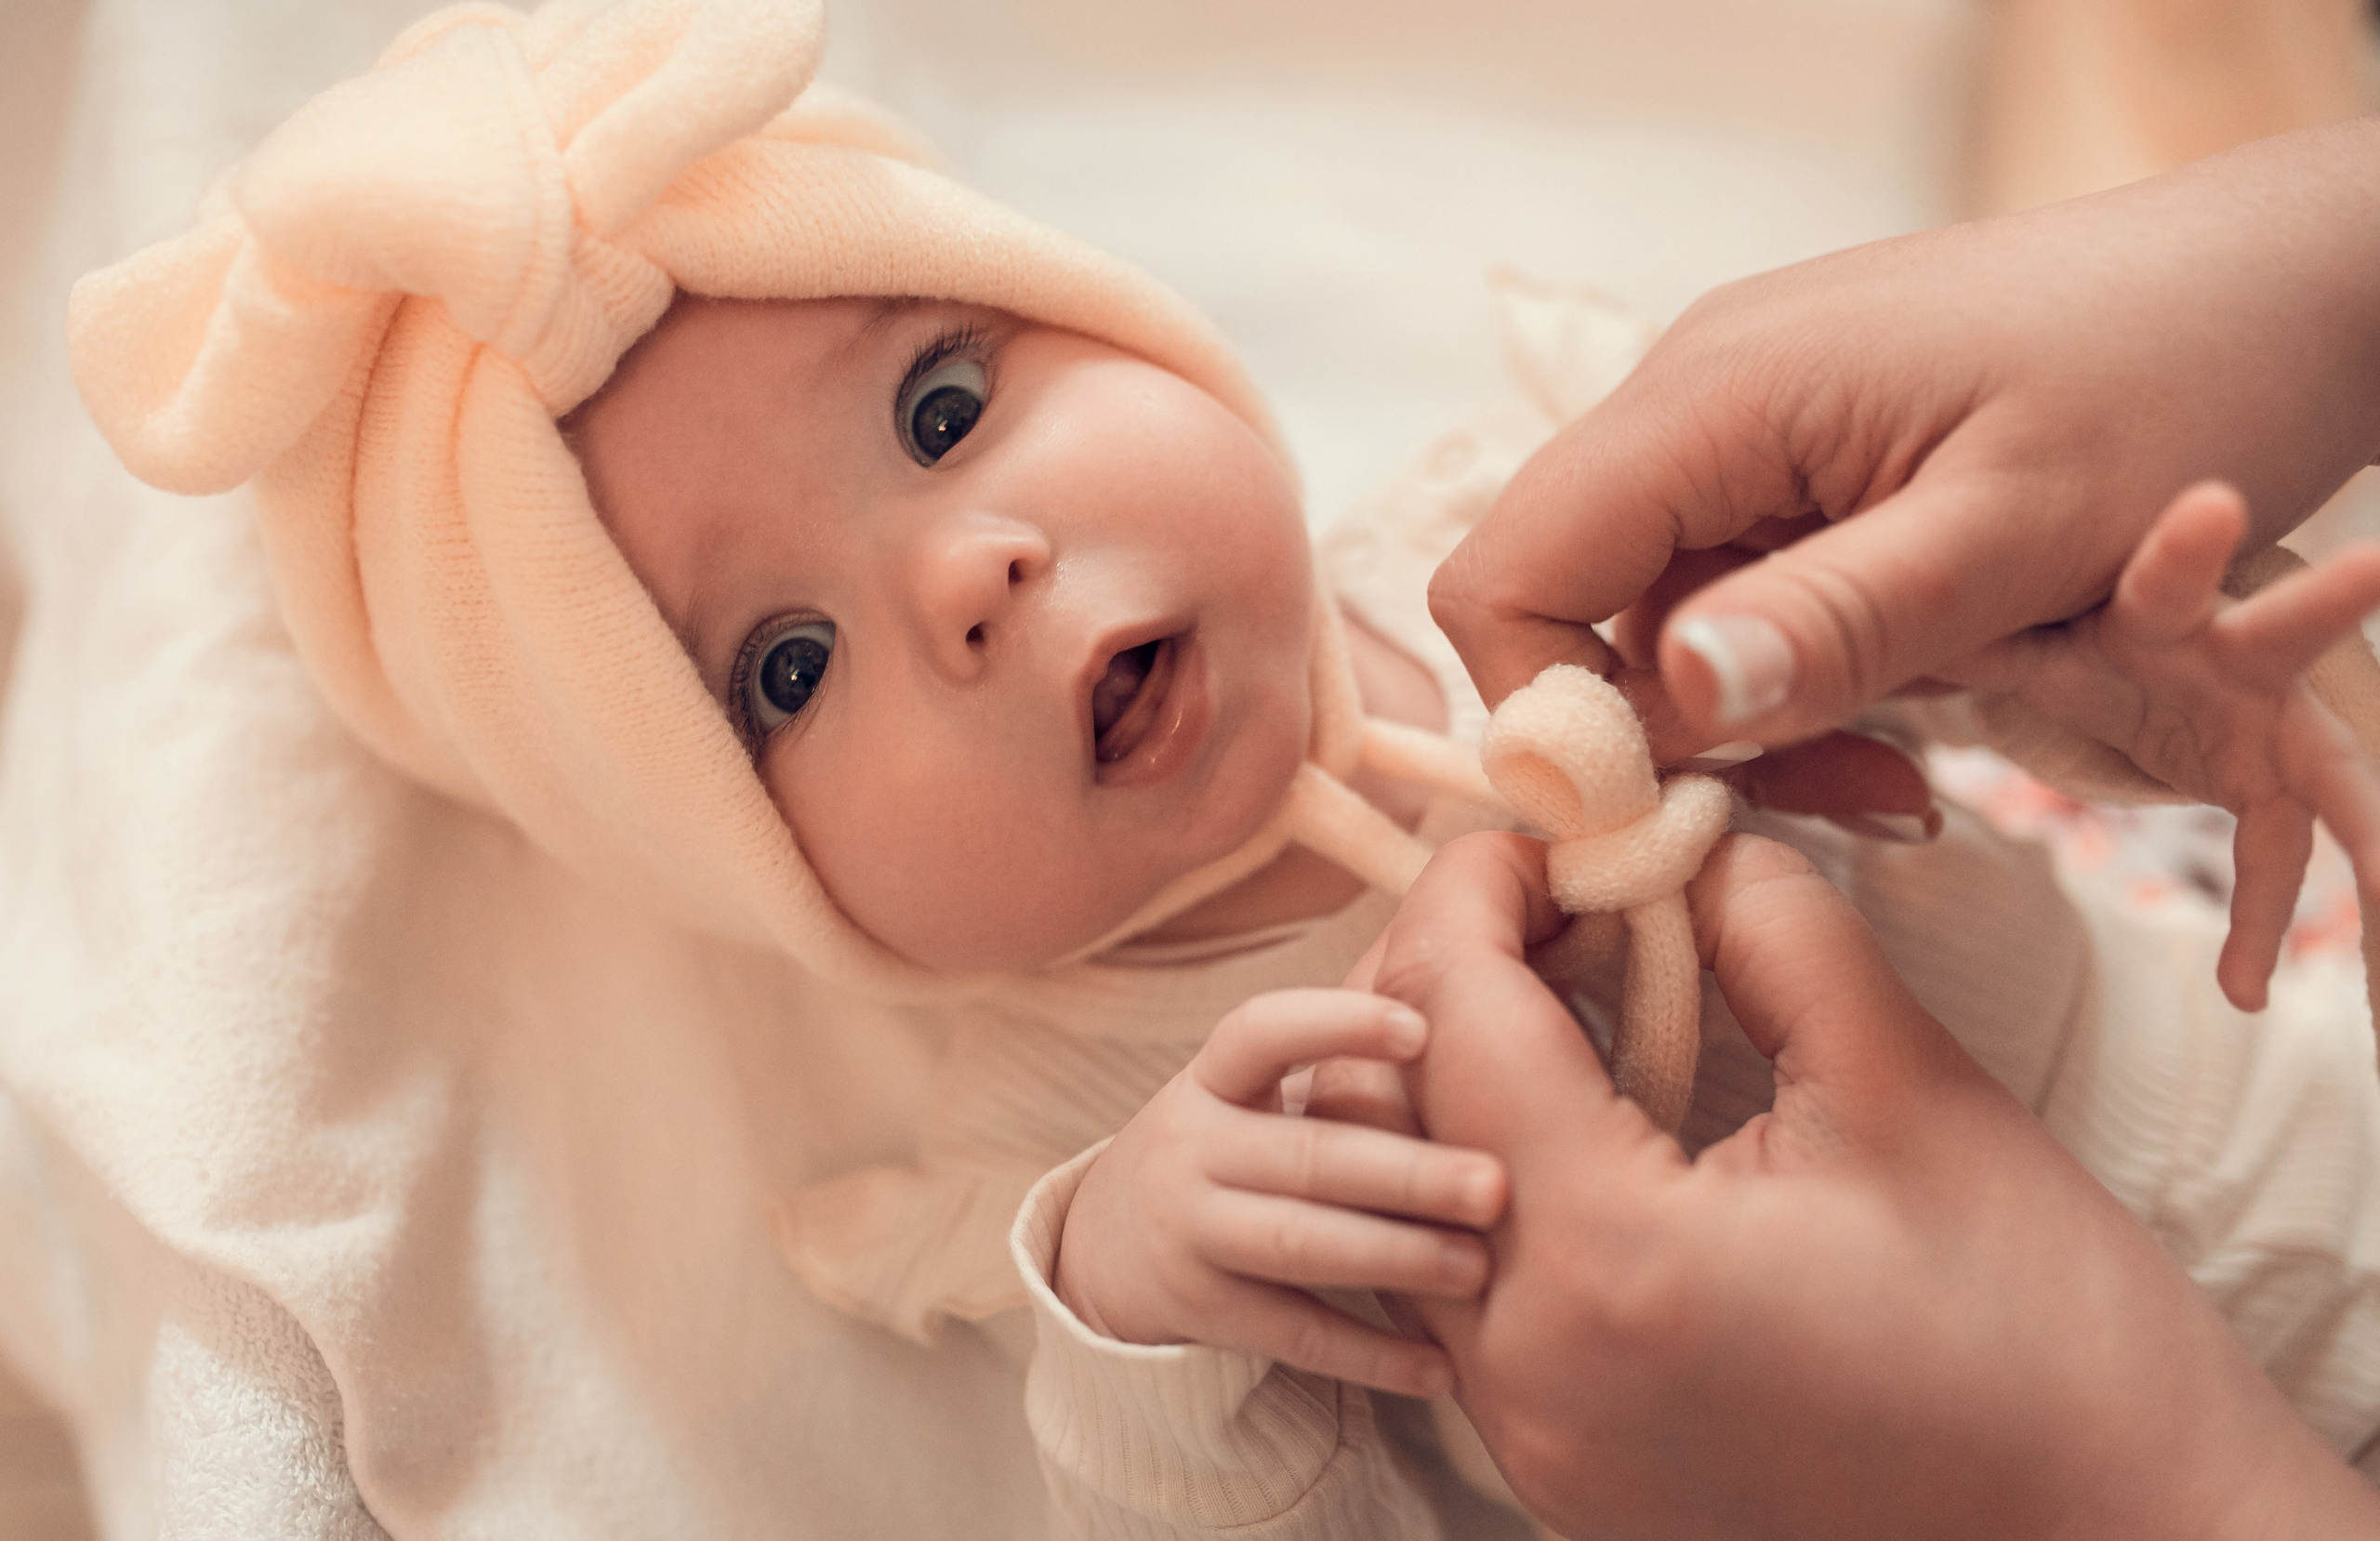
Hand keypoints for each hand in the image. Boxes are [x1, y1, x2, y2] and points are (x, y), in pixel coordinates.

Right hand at [1050, 988, 1506, 1397]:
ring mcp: (1190, 1233)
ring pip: (1300, 1245)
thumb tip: (1458, 989)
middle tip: (1495, 1185)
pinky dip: (1371, 1354)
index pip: (1261, 1032)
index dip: (1336, 1024)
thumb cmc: (1224, 1146)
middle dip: (1406, 1172)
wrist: (1103, 1247)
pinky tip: (1441, 1370)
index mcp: (1212, 1080)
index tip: (1423, 1028)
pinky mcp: (1201, 1312)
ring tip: (1478, 1268)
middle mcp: (1191, 1150)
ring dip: (1396, 1257)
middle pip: (1306, 1156)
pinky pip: (1295, 1335)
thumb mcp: (1242, 1092)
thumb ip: (1329, 1062)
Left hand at [1369, 831, 2379, 1540]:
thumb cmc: (2047, 1331)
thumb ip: (1770, 927)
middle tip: (1554, 898)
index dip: (1481, 888)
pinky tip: (1590, 1118)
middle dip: (1448, 971)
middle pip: (1387, 1107)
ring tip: (1571, 997)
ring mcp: (1532, 1434)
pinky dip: (1493, 1175)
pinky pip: (1460, 1287)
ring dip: (1460, 1076)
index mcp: (1607, 1258)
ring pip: (1404, 1200)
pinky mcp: (1560, 1464)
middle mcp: (1527, 1366)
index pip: (1453, 1014)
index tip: (1548, 832)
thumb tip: (1676, 842)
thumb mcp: (1909, 1086)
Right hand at [1430, 117, 2379, 751]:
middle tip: (1832, 800)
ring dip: (1748, 716)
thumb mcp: (2018, 533)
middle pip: (1568, 607)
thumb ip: (1835, 619)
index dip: (1549, 718)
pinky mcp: (1794, 448)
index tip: (1674, 812)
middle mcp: (1694, 394)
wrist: (2284, 280)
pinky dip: (1795, 668)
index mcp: (1713, 396)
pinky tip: (1905, 703)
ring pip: (1654, 612)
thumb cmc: (2177, 378)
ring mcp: (1741, 418)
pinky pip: (1734, 583)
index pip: (1505, 576)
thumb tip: (1665, 703)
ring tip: (1897, 770)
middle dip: (1665, 737)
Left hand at [1946, 480, 2379, 1008]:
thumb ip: (1920, 635)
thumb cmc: (2062, 619)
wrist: (2140, 628)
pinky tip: (2242, 989)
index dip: (2182, 544)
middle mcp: (2221, 646)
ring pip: (2327, 756)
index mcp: (2146, 602)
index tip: (2208, 508)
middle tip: (2374, 568)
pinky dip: (2261, 920)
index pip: (2161, 568)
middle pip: (2284, 627)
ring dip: (2367, 813)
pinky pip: (2280, 855)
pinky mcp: (2265, 771)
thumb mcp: (1998, 631)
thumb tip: (1776, 656)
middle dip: (2327, 605)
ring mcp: (2259, 710)